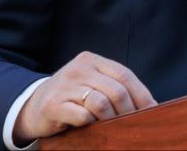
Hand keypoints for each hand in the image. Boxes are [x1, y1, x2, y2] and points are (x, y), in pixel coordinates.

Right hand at [14, 51, 156, 143]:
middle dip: (129, 111)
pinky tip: (90, 126)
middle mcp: (78, 69)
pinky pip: (82, 116)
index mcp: (91, 60)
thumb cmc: (71, 97)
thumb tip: (151, 105)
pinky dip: (91, 124)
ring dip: (111, 119)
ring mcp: (65, 86)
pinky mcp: (54, 105)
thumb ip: (115, 87)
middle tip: (133, 124)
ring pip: (101, 102)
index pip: (124, 74)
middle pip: (116, 90)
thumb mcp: (92, 84)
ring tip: (112, 126)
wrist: (33, 106)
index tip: (153, 111)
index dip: (141, 94)